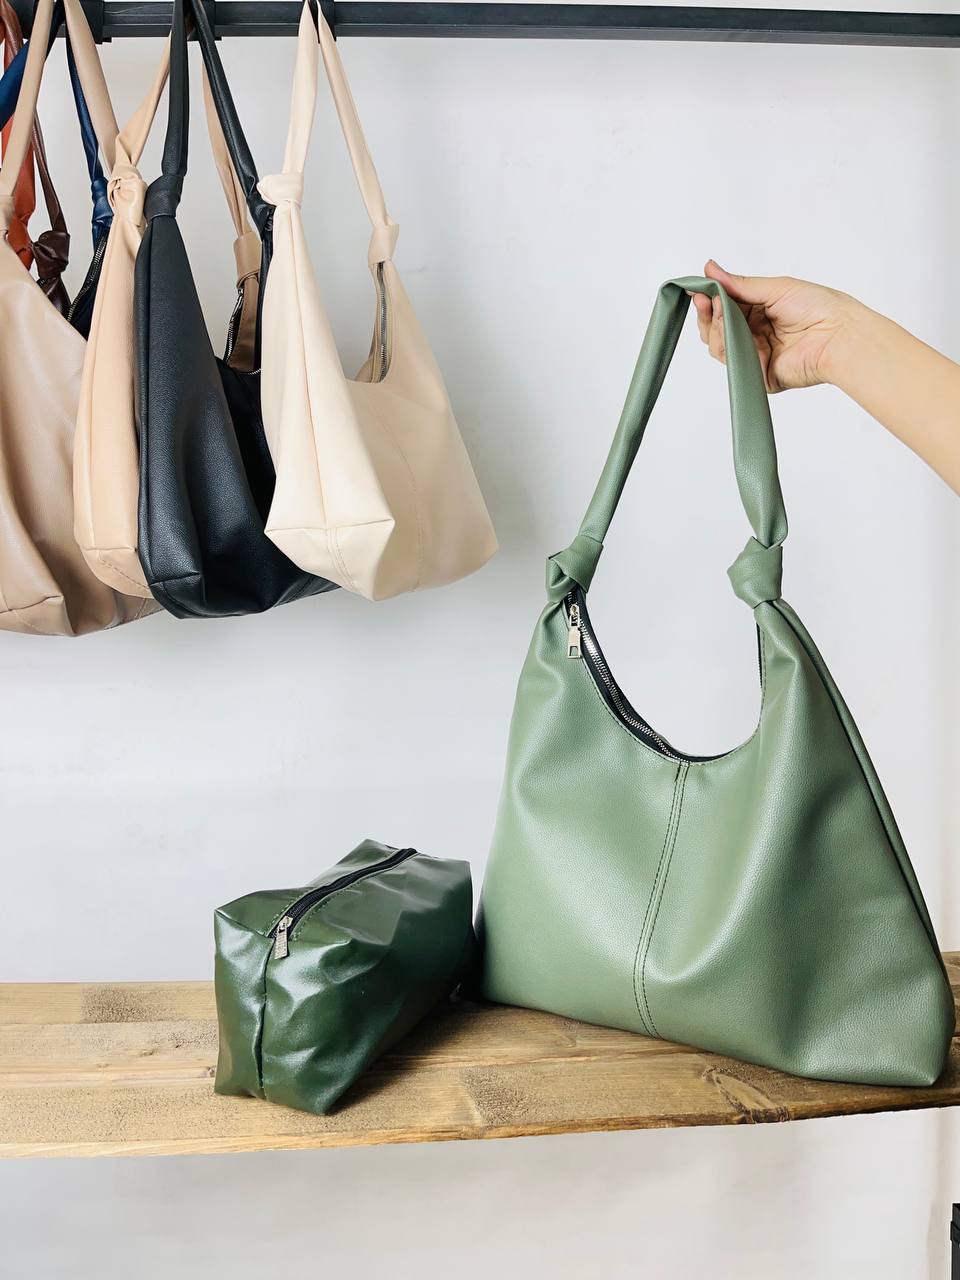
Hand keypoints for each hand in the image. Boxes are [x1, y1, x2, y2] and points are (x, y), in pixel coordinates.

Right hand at [690, 260, 859, 392]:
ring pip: (718, 345)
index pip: (725, 306)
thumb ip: (739, 284)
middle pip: (716, 328)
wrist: (838, 335)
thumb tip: (710, 268)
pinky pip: (731, 363)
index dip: (709, 298)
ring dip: (715, 327)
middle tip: (704, 299)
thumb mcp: (775, 288)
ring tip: (721, 311)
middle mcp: (755, 333)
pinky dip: (726, 345)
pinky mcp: (757, 374)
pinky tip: (730, 330)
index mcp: (761, 311)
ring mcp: (755, 354)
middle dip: (708, 313)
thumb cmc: (818, 307)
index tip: (697, 288)